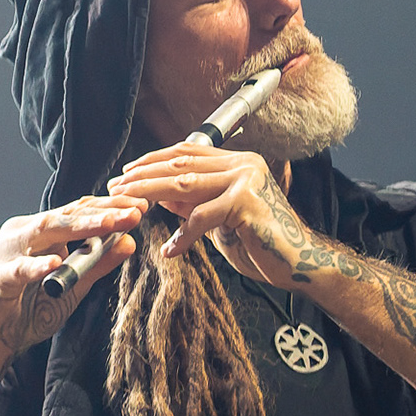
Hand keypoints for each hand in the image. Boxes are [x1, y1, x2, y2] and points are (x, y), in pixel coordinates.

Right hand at [0, 196, 145, 357]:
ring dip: (79, 227)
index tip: (142, 207)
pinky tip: (55, 263)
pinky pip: (18, 270)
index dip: (110, 207)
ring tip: (109, 225)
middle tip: (135, 212)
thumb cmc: (31, 308)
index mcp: (39, 231)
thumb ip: (97, 264)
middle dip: (103, 212)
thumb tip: (128, 243)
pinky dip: (36, 266)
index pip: (78, 210)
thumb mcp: (74, 286)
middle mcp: (21, 233)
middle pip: (66, 215)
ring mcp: (6, 253)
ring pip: (45, 232)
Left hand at [106, 143, 314, 284]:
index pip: (188, 152)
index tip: (127, 172)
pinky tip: (171, 250)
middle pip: (182, 164)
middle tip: (116, 188)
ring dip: (151, 195)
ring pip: (185, 184)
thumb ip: (194, 203)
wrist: (300, 263)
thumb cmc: (262, 244)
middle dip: (143, 176)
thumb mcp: (219, 219)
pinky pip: (202, 218)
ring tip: (130, 209)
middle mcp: (244, 165)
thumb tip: (159, 195)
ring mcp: (247, 182)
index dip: (154, 160)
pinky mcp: (247, 204)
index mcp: (239, 163)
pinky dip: (183, 236)